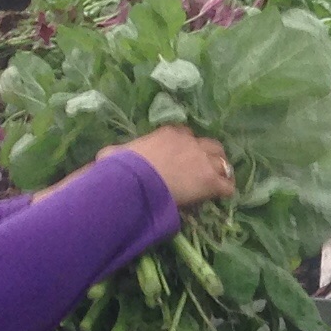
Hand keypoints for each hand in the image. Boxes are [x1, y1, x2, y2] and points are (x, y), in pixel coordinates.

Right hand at [111, 127, 233, 208]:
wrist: (138, 182)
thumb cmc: (125, 167)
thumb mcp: (116, 153)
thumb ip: (116, 151)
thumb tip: (103, 156)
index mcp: (169, 133)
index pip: (185, 133)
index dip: (186, 146)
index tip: (183, 156)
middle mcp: (190, 142)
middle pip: (210, 145)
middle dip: (210, 155)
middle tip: (205, 167)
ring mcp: (203, 161)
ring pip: (223, 162)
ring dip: (222, 171)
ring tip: (219, 181)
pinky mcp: (210, 181)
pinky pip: (227, 185)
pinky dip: (226, 191)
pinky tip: (222, 197)